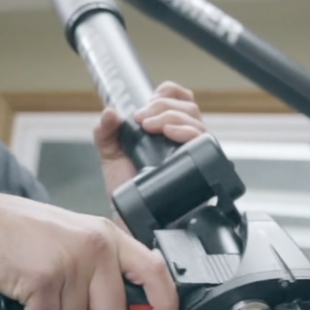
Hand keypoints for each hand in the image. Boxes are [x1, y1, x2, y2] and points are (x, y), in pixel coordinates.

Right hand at [0, 192, 177, 309]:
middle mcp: (95, 246)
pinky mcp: (43, 279)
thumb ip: (106, 266)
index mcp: (108, 235)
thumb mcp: (75, 238)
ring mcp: (70, 261)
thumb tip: (135, 305)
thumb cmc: (23, 234)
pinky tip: (25, 307)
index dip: (166, 304)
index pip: (154, 271)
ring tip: (38, 296)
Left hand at [95, 81, 206, 198]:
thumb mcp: (110, 154)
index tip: (149, 98)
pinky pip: (204, 143)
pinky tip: (170, 134)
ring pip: (197, 122)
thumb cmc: (126, 188)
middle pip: (189, 107)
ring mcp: (192, 154)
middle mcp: (182, 139)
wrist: (130, 218)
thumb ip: (105, 131)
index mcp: (166, 129)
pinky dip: (188, 133)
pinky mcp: (199, 169)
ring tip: (151, 126)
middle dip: (164, 106)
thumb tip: (110, 111)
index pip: (179, 98)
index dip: (168, 92)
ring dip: (172, 117)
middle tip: (141, 118)